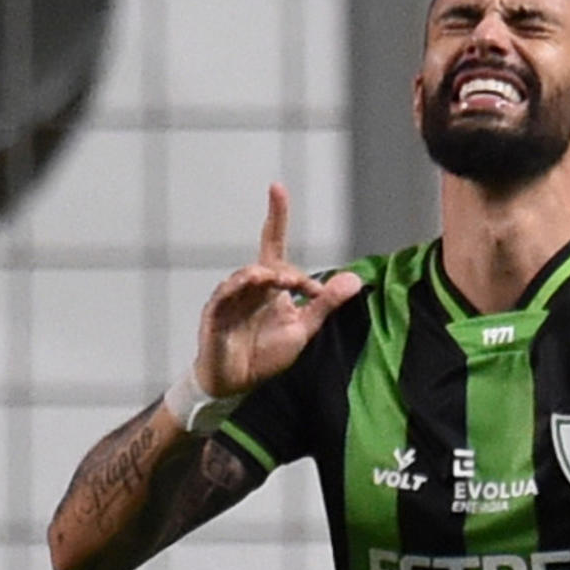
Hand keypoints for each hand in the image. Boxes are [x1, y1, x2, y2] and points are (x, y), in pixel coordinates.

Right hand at [195, 184, 362, 396]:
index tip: (277, 187)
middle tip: (305, 288)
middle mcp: (250, 285)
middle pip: (268, 263)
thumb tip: (354, 279)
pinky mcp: (216, 314)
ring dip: (264, 276)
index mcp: (270, 285)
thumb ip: (324, 304)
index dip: (276, 216)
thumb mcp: (303, 329)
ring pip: (246, 276)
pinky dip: (236, 288)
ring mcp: (231, 298)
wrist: (237, 382)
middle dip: (287, 273)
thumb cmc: (266, 354)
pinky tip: (248, 285)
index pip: (273, 242)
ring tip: (279, 282)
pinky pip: (224, 295)